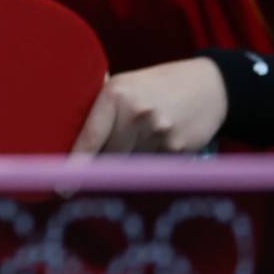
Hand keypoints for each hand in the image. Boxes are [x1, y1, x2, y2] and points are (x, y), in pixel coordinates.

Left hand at [70, 57, 226, 156]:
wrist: (210, 86)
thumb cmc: (156, 87)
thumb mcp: (126, 85)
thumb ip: (99, 107)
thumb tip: (63, 133)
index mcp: (115, 93)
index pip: (90, 137)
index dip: (75, 166)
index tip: (62, 188)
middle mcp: (136, 112)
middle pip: (110, 157)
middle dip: (109, 159)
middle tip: (122, 143)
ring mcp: (159, 131)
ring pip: (132, 164)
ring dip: (134, 157)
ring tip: (147, 133)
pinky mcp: (178, 148)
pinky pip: (154, 166)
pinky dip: (154, 158)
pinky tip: (164, 138)